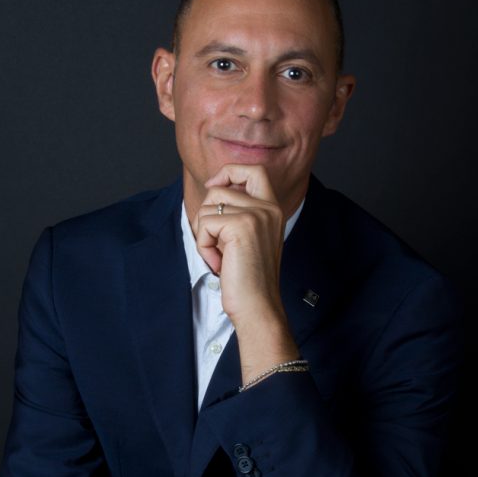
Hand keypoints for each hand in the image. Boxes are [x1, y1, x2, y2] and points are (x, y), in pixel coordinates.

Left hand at [193, 165, 299, 381]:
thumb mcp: (247, 238)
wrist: (258, 306)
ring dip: (205, 234)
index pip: (253, 169)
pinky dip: (204, 246)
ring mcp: (256, 214)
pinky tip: (219, 263)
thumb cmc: (248, 278)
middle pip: (219, 189)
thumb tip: (213, 188)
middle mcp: (268, 207)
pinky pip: (205, 224)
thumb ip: (239, 212)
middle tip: (216, 243)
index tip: (214, 188)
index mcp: (273, 208)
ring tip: (220, 256)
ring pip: (208, 206)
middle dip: (206, 215)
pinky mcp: (241, 225)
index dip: (229, 172)